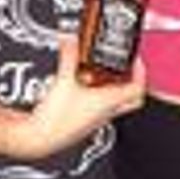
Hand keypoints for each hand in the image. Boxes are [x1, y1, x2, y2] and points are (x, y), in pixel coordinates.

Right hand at [8, 35, 144, 159]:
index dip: (141, 73)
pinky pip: (98, 108)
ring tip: (100, 74)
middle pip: (131, 99)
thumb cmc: (55, 120)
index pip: (137, 89)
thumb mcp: (63, 79)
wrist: (38, 139)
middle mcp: (105, 113)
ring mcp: (95, 120)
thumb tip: (70, 40)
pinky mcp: (83, 123)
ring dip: (111, 88)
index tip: (135, 61)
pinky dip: (95, 96)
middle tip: (124, 69)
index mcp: (108, 102)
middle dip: (131, 82)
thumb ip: (69, 56)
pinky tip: (81, 88)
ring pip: (114, 103)